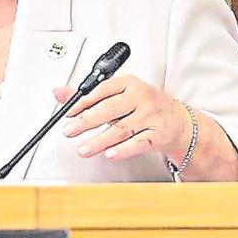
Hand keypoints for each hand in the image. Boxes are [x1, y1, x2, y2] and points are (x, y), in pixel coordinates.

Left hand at [55, 75, 192, 162]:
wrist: (178, 120)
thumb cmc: (145, 105)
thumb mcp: (120, 94)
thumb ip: (89, 95)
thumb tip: (59, 92)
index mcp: (129, 83)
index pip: (103, 90)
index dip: (83, 101)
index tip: (68, 112)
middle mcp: (141, 98)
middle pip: (110, 109)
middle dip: (87, 121)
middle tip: (70, 130)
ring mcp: (150, 117)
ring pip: (121, 129)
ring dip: (100, 141)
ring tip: (83, 149)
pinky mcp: (157, 135)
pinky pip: (138, 144)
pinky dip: (123, 150)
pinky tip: (110, 154)